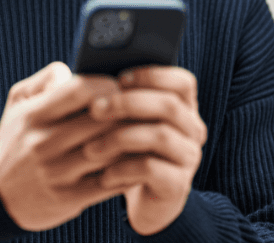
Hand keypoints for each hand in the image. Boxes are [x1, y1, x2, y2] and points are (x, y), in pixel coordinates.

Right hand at [0, 62, 129, 230]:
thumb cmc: (16, 140)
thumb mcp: (18, 102)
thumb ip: (46, 79)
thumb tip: (75, 70)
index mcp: (34, 115)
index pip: (80, 90)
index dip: (108, 84)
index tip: (121, 85)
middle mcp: (44, 143)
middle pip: (101, 120)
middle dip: (127, 112)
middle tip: (143, 107)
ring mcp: (57, 173)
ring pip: (110, 151)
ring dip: (133, 140)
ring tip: (146, 131)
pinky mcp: (68, 198)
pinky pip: (109, 182)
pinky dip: (129, 170)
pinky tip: (139, 160)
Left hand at [85, 66, 206, 235]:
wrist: (146, 199)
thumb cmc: (130, 150)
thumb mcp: (127, 122)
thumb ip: (116, 97)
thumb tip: (80, 75)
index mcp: (184, 108)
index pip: (182, 82)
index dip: (152, 76)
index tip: (119, 79)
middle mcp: (193, 130)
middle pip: (170, 106)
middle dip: (128, 103)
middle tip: (95, 108)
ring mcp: (189, 157)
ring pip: (161, 136)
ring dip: (120, 137)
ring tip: (90, 148)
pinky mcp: (178, 184)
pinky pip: (152, 169)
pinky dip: (123, 168)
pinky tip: (104, 174)